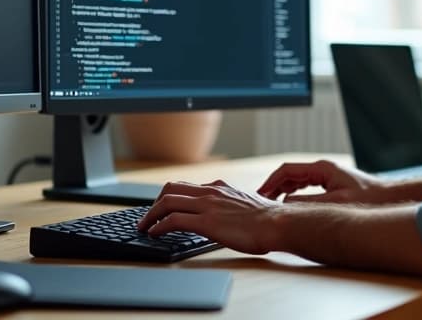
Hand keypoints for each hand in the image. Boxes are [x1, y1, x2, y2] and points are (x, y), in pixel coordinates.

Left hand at [137, 180, 280, 254]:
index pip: (186, 186)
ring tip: (144, 227)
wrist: (277, 223)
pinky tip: (154, 234)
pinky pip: (173, 220)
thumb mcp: (245, 204)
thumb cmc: (268, 219)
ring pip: (167, 202)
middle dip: (154, 203)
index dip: (169, 196)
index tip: (162, 207)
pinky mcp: (206, 222)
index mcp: (219, 188)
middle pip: (170, 189)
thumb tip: (225, 215)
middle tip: (148, 217)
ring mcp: (207, 205)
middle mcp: (210, 192)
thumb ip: (230, 205)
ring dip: (150, 215)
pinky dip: (158, 226)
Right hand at [256, 159, 387, 203]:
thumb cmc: (368, 198)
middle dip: (273, 186)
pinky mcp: (332, 183)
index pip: (287, 170)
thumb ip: (309, 203)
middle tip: (260, 201)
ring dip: (282, 190)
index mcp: (322, 169)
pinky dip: (294, 192)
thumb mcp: (335, 203)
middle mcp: (323, 169)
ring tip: (270, 203)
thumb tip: (286, 204)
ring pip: (297, 180)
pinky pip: (306, 185)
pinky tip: (289, 205)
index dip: (270, 182)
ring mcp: (327, 175)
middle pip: (290, 174)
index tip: (259, 193)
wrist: (388, 197)